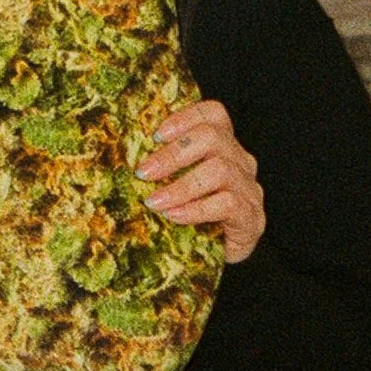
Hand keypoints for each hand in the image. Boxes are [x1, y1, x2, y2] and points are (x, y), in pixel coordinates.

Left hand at [137, 99, 265, 262]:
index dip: (185, 117)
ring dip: (180, 185)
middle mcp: (240, 162)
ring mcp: (249, 189)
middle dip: (172, 154)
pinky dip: (195, 209)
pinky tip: (173, 216)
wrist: (218, 255)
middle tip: (142, 172)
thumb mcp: (175, 182)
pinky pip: (227, 204)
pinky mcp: (252, 217)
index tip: (155, 135)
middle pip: (213, 138)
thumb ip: (160, 164)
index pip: (214, 114)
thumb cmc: (190, 213)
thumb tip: (117, 152)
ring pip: (220, 170)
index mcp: (223, 146)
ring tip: (154, 201)